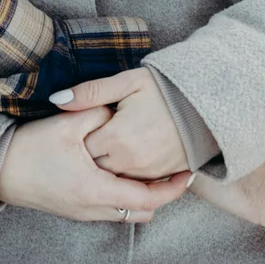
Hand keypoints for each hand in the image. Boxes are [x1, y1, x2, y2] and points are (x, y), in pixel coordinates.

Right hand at [0, 106, 193, 222]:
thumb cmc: (30, 149)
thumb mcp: (66, 124)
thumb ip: (98, 114)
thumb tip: (118, 112)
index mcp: (97, 190)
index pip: (149, 199)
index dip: (172, 188)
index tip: (187, 172)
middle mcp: (94, 208)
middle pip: (143, 212)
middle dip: (162, 194)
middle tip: (173, 171)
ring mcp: (84, 212)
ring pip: (127, 213)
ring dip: (143, 196)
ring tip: (151, 171)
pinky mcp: (74, 209)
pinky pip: (111, 210)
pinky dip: (125, 196)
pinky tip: (122, 173)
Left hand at [50, 68, 187, 178]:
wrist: (207, 105)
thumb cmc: (165, 89)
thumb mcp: (127, 82)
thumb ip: (90, 92)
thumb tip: (57, 100)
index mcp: (117, 136)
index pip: (82, 147)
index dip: (79, 136)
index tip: (82, 126)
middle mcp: (130, 160)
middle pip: (95, 166)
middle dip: (90, 154)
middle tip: (92, 138)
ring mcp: (146, 172)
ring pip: (113, 177)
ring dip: (107, 165)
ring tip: (109, 146)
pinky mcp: (161, 177)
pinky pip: (134, 182)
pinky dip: (126, 172)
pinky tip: (126, 156)